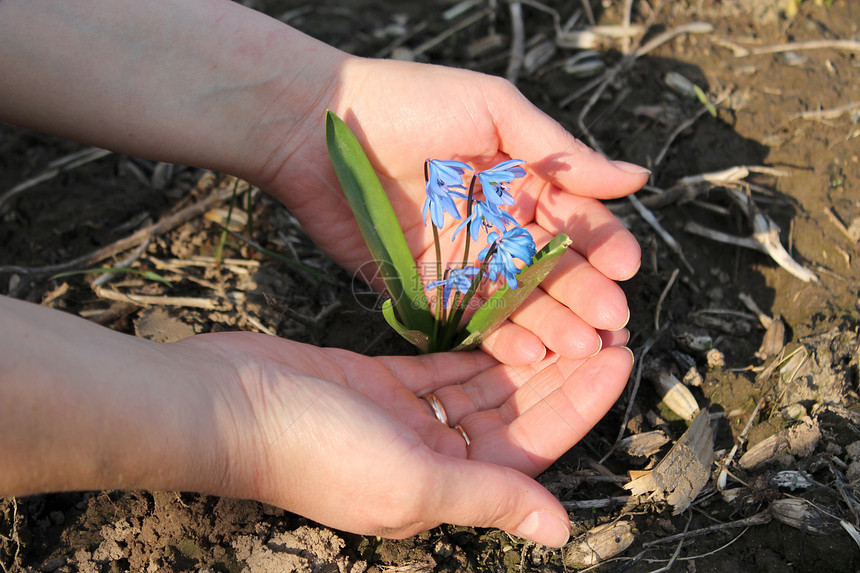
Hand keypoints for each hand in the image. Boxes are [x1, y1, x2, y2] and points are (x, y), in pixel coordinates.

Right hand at [176, 330, 633, 545]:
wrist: (225, 404)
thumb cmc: (314, 450)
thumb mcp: (411, 481)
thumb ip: (488, 497)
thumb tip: (558, 530)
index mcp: (445, 488)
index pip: (534, 448)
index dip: (580, 405)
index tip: (619, 358)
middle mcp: (432, 455)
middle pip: (515, 412)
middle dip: (562, 372)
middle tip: (606, 324)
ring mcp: (406, 415)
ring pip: (483, 384)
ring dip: (524, 353)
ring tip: (568, 314)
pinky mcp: (381, 378)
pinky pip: (443, 362)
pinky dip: (475, 344)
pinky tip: (509, 318)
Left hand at [258, 58, 647, 364]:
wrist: (316, 125)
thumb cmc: (407, 101)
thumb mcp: (492, 109)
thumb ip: (558, 150)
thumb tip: (636, 177)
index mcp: (518, 181)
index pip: (572, 218)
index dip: (601, 243)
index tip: (625, 266)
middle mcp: (495, 225)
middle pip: (549, 267)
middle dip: (583, 293)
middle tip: (611, 319)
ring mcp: (461, 260)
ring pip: (515, 300)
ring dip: (550, 322)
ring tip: (580, 345)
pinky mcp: (423, 287)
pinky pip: (465, 318)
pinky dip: (495, 336)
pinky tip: (525, 350)